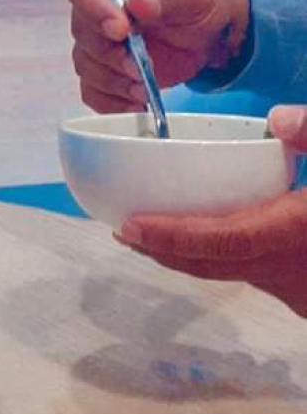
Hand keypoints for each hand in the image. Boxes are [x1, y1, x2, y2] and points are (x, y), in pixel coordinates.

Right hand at [69, 0, 249, 112]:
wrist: (206, 38)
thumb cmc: (197, 9)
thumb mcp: (192, 0)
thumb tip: (138, 2)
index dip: (95, 12)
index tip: (120, 31)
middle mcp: (97, 16)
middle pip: (84, 36)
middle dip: (112, 58)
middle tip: (139, 68)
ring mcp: (96, 48)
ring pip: (87, 67)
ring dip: (115, 84)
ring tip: (143, 89)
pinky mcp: (101, 76)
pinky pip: (92, 93)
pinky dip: (112, 103)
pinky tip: (134, 104)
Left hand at [114, 105, 306, 317]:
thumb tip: (280, 117)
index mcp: (295, 235)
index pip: (216, 242)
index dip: (168, 237)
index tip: (126, 228)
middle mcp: (287, 271)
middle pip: (208, 265)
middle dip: (162, 251)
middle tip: (124, 232)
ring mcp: (297, 291)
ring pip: (228, 275)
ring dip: (189, 258)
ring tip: (155, 237)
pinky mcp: (305, 296)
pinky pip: (251, 277)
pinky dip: (223, 260)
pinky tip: (217, 242)